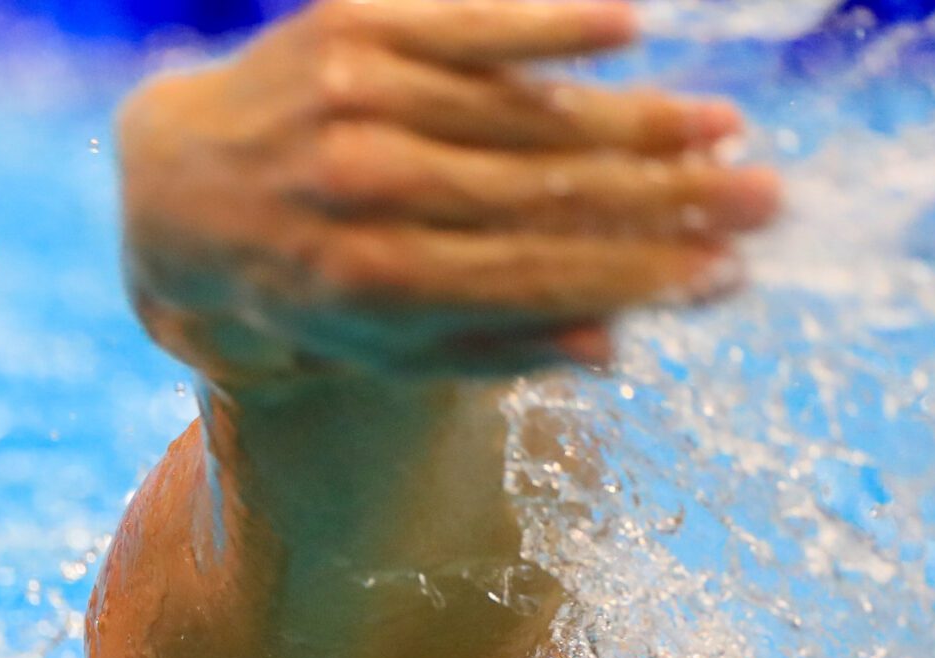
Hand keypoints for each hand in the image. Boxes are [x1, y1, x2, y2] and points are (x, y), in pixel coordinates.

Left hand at [112, 0, 780, 382]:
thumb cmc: (292, 282)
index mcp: (359, 282)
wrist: (171, 187)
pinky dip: (546, 26)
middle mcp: (353, 187)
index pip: (527, 276)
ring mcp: (349, 98)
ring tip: (722, 128)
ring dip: (631, 117)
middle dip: (661, 199)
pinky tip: (630, 31)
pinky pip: (466, 22)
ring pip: (518, 110)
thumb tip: (613, 346)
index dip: (633, 275)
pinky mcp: (347, 26)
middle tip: (762, 199)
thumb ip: (481, 347)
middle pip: (537, 192)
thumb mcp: (366, 344)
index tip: (727, 274)